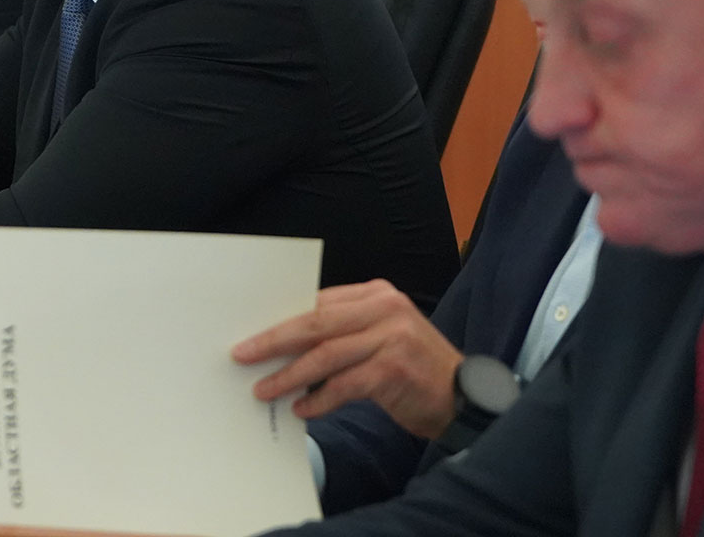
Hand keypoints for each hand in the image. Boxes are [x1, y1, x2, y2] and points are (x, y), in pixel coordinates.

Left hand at [231, 280, 463, 438]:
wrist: (461, 397)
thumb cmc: (411, 368)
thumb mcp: (379, 337)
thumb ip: (342, 333)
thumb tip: (284, 347)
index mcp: (375, 294)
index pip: (317, 302)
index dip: (281, 318)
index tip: (250, 333)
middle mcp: (384, 308)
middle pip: (315, 321)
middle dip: (274, 339)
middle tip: (242, 354)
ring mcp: (391, 336)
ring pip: (325, 353)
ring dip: (289, 374)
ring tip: (264, 389)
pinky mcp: (394, 368)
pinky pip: (344, 384)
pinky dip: (319, 398)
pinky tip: (301, 408)